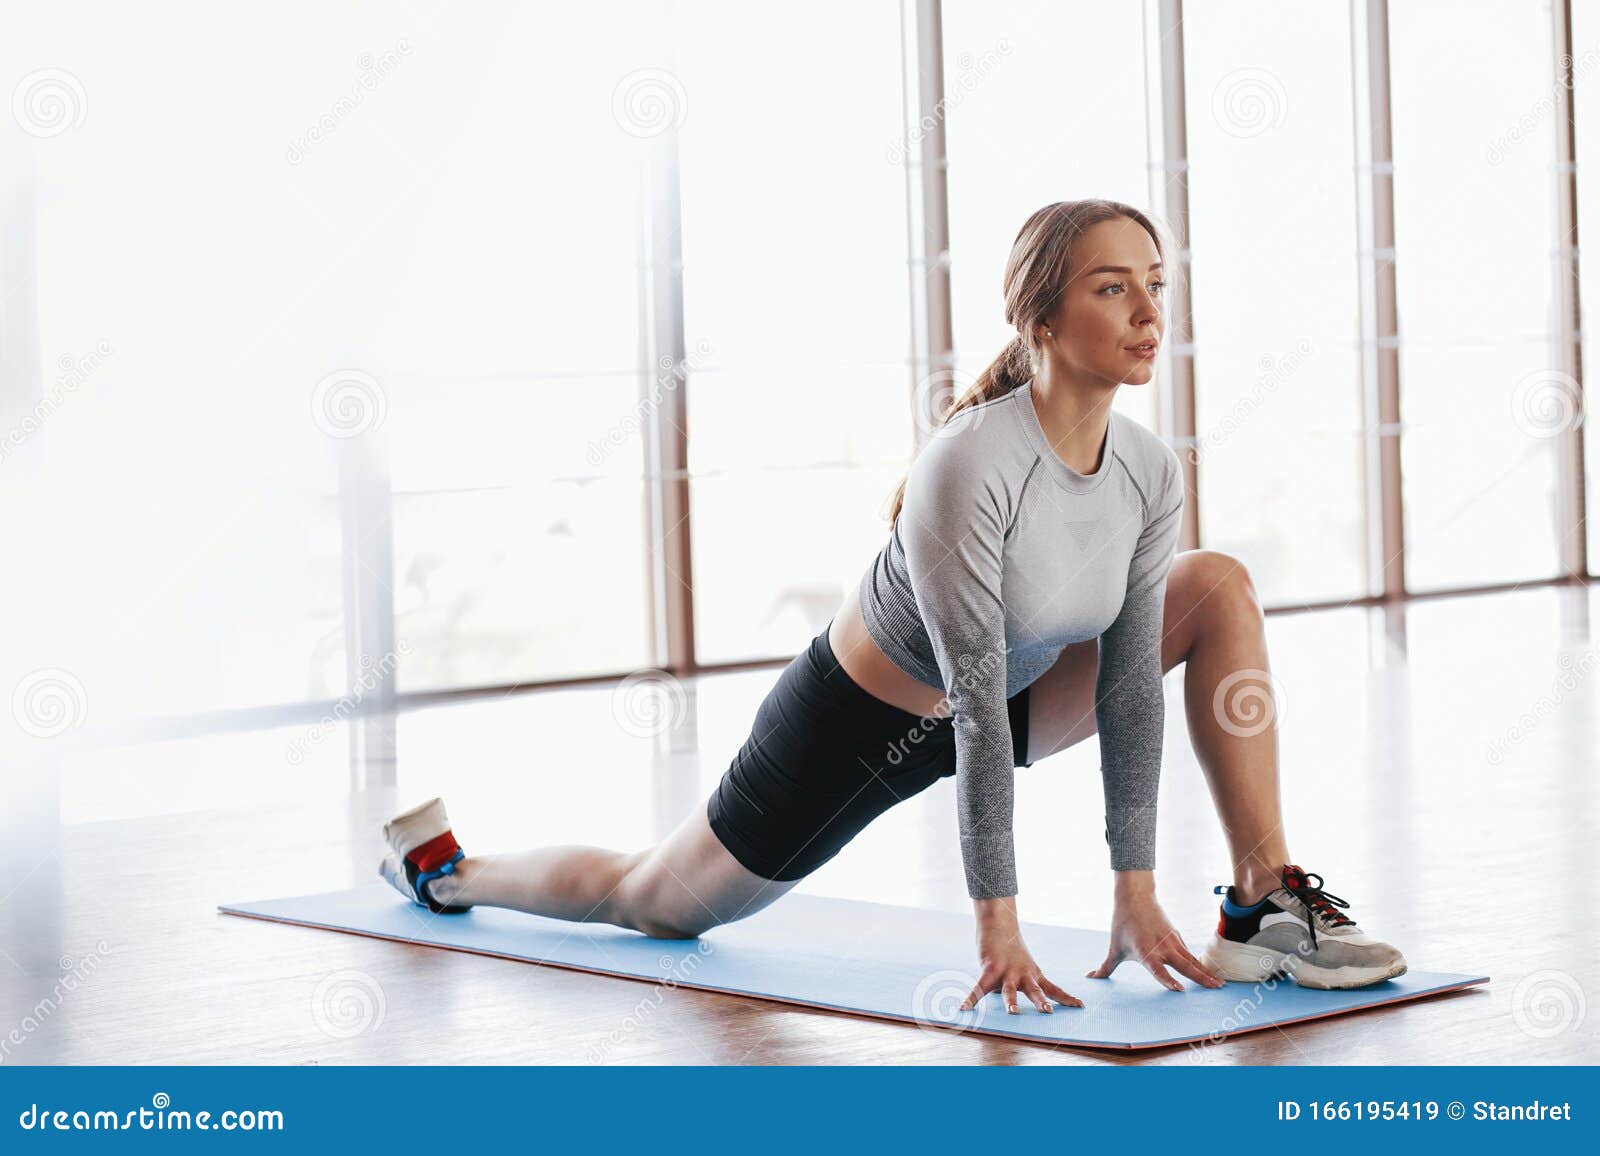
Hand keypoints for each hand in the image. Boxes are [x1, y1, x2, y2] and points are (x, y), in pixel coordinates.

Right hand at [962, 897, 1083, 1013]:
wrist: (999, 923)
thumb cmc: (1010, 948)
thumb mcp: (1022, 966)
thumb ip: (1018, 984)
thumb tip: (1007, 1000)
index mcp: (1034, 974)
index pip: (1053, 989)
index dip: (1066, 998)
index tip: (1080, 1006)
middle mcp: (1023, 974)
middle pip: (1034, 990)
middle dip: (1041, 1002)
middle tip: (1049, 1013)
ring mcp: (1006, 971)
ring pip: (1009, 990)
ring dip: (1010, 1002)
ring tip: (1013, 1013)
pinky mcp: (989, 968)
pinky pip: (979, 987)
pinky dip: (971, 998)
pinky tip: (963, 1008)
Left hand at [1086, 873, 1223, 991]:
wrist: (1135, 897)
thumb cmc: (1123, 924)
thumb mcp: (1114, 947)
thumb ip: (1105, 966)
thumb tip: (1090, 977)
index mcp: (1145, 953)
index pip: (1158, 970)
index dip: (1167, 980)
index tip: (1179, 990)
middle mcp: (1161, 948)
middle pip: (1184, 965)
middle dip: (1200, 978)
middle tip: (1215, 988)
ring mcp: (1172, 941)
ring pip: (1192, 959)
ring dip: (1206, 971)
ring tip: (1219, 984)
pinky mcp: (1177, 937)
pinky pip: (1190, 953)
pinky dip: (1200, 963)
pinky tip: (1209, 973)